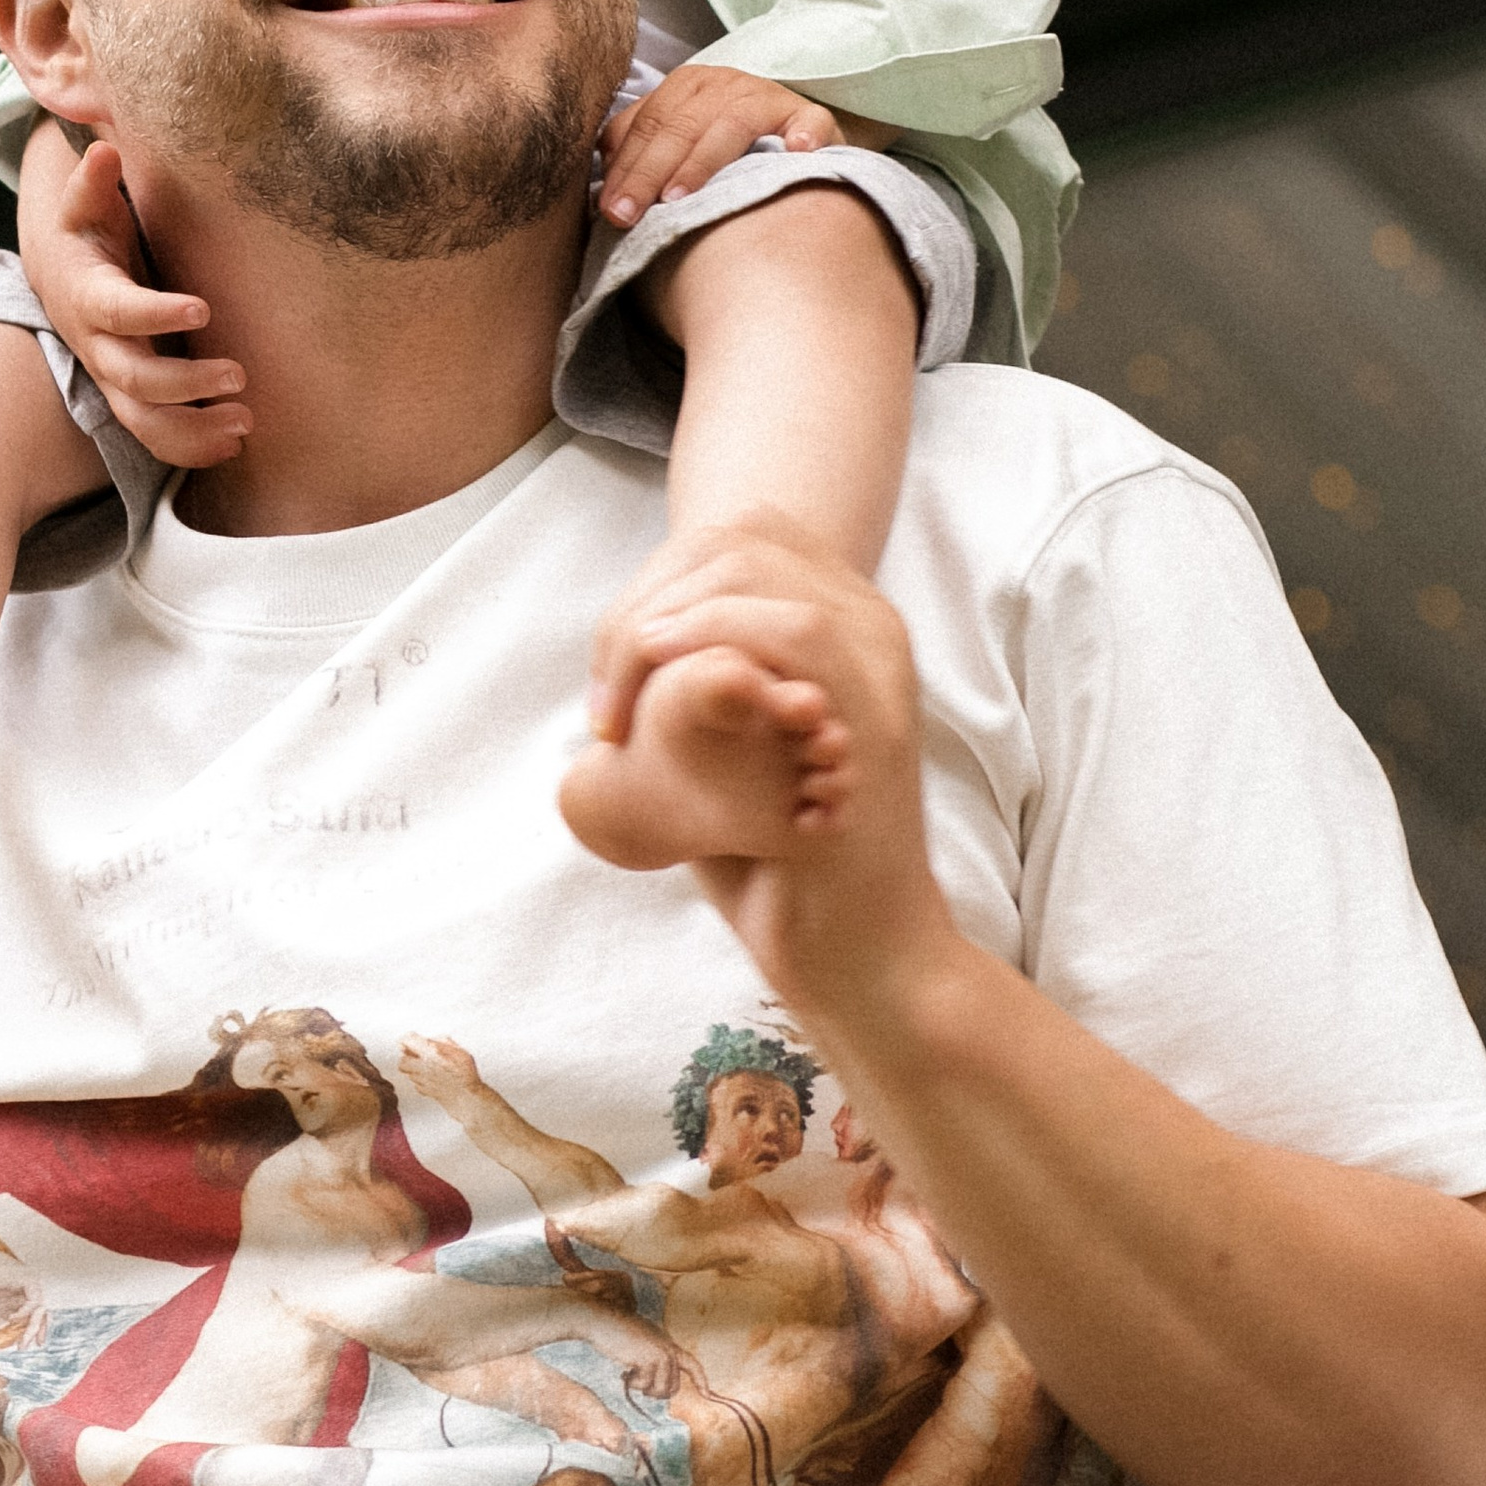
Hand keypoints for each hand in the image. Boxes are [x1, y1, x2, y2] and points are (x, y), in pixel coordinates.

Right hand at [19, 127, 251, 467]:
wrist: (62, 274)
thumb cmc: (87, 230)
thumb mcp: (84, 202)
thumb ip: (93, 180)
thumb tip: (103, 151)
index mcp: (88, 295)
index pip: (119, 312)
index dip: (155, 313)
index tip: (203, 308)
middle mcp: (96, 346)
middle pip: (133, 380)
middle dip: (184, 384)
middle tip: (239, 375)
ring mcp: (112, 378)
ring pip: (143, 422)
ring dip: (192, 430)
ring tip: (244, 423)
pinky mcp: (130, 398)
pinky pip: (155, 436)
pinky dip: (191, 448)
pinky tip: (234, 443)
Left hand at [396, 1033, 480, 1103]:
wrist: (466, 1098)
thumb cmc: (465, 1076)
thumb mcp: (459, 1051)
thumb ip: (444, 1042)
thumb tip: (435, 1039)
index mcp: (430, 1054)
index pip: (408, 1040)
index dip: (409, 1038)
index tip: (412, 1038)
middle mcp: (422, 1067)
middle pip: (402, 1060)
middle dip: (406, 1055)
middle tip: (414, 1052)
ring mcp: (421, 1081)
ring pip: (407, 1072)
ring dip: (413, 1067)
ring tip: (425, 1064)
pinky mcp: (424, 1091)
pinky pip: (415, 1082)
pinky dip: (419, 1078)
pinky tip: (429, 1076)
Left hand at [588, 519, 955, 1021]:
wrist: (854, 952)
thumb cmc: (775, 855)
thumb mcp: (722, 741)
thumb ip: (698, 671)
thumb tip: (627, 629)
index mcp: (840, 615)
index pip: (735, 533)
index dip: (653, 581)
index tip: (611, 674)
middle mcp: (871, 626)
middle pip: (734, 541)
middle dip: (641, 602)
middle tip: (606, 704)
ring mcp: (879, 669)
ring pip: (758, 569)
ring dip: (661, 621)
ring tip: (623, 704)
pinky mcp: (874, 722)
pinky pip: (799, 632)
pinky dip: (714, 637)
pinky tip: (659, 681)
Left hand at [599, 61, 862, 225]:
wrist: (792, 141)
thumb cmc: (722, 153)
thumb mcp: (677, 145)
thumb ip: (639, 154)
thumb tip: (601, 192)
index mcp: (684, 88)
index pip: (645, 125)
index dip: (624, 168)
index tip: (609, 211)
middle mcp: (722, 84)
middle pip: (678, 126)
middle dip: (648, 172)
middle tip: (627, 216)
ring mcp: (767, 97)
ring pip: (730, 122)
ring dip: (703, 160)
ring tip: (680, 198)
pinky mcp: (810, 116)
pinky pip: (808, 120)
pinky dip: (803, 133)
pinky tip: (795, 153)